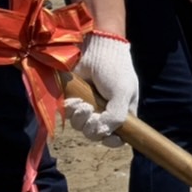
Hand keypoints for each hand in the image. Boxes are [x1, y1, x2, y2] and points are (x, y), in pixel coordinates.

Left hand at [65, 32, 138, 147]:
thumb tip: (101, 132)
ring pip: (80, 127)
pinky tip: (73, 100)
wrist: (97, 49)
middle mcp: (105, 113)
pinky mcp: (74, 101)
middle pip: (96, 134)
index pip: (118, 137)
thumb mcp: (123, 93)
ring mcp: (89, 108)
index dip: (112, 141)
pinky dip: (70, 110)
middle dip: (92, 127)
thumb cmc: (115, 70)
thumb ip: (116, 116)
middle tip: (92, 113)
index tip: (107, 136)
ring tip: (82, 104)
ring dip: (80, 118)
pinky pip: (69, 116)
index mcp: (122, 113)